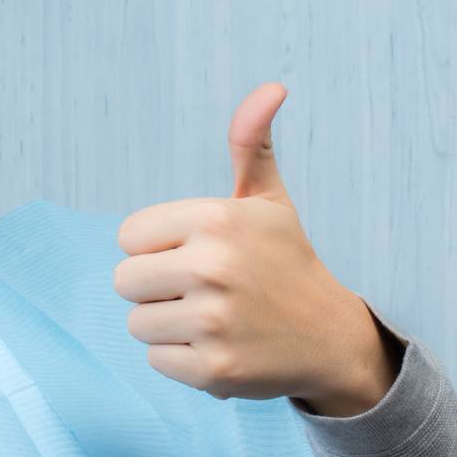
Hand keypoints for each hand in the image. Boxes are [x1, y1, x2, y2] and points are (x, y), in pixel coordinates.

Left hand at [112, 82, 398, 415]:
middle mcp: (212, 267)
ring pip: (138, 322)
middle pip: (126, 280)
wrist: (331, 336)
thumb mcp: (267, 199)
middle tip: (202, 288)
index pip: (128, 236)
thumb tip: (272, 86)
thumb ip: (252, 141)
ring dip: (167, 324)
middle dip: (156, 286)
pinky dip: (182, 359)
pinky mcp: (214, 369)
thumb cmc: (286, 261)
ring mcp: (213, 321)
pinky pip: (157, 360)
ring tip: (212, 317)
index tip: (195, 251)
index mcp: (215, 219)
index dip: (156, 246)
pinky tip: (220, 346)